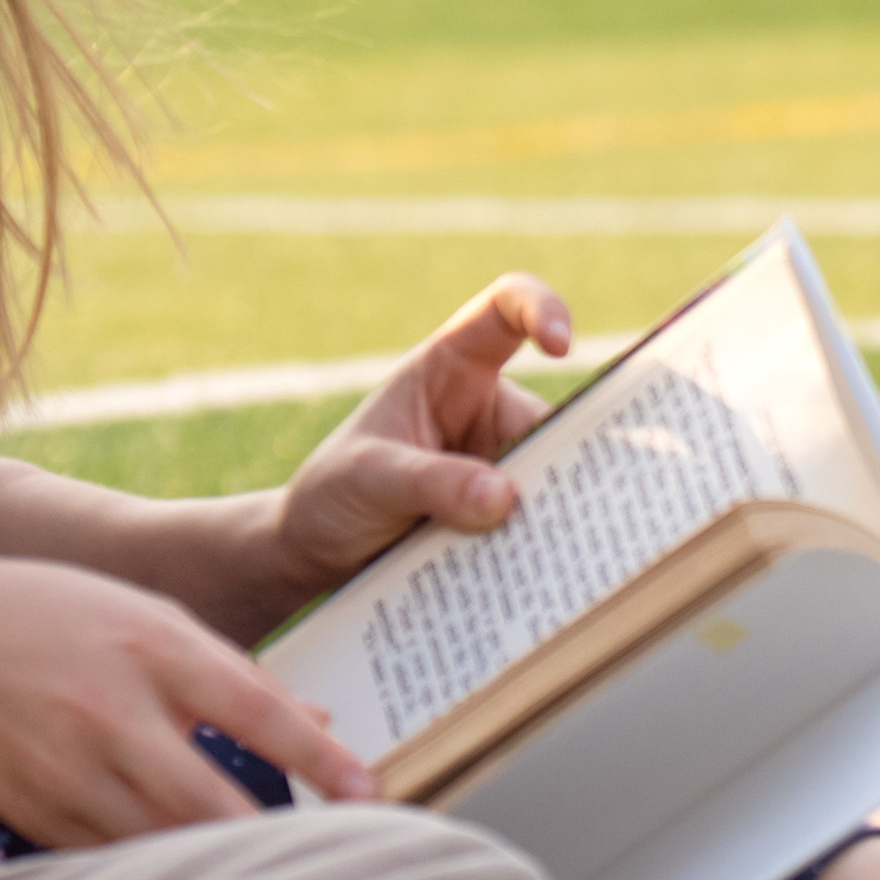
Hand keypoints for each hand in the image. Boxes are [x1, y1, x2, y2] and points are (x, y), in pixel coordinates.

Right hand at [0, 545, 379, 841]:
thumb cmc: (51, 617)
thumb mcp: (146, 617)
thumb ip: (233, 674)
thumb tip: (325, 720)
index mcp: (150, 647)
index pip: (253, 709)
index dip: (318, 757)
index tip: (372, 794)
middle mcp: (110, 713)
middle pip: (210, 802)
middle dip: (278, 842)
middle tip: (339, 865)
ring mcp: (67, 773)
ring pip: (164, 846)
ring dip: (224, 868)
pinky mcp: (37, 818)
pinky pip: (115, 862)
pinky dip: (161, 873)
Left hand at [260, 275, 572, 608]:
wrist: (317, 552)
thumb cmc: (334, 491)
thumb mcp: (370, 478)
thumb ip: (432, 483)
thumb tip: (505, 498)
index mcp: (449, 367)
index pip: (506, 309)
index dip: (542, 309)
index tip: (562, 344)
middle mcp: (485, 407)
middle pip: (548, 416)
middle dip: (561, 456)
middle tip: (557, 504)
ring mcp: (499, 460)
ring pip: (552, 475)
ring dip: (549, 511)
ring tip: (530, 551)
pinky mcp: (503, 509)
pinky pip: (538, 518)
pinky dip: (538, 541)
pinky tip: (530, 570)